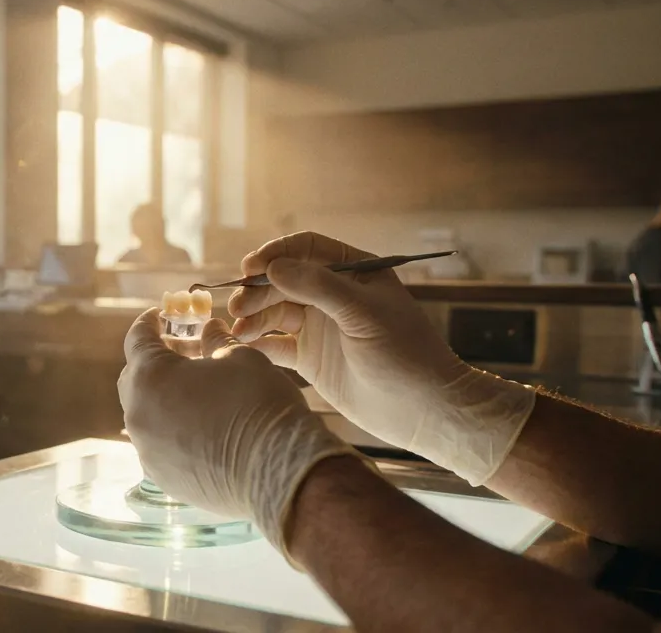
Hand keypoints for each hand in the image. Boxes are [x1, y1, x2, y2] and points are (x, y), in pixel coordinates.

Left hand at [118, 308, 355, 557]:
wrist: (278, 472)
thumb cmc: (258, 404)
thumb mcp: (239, 357)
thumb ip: (215, 340)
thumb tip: (209, 330)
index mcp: (150, 377)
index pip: (137, 339)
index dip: (149, 323)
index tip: (160, 316)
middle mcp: (138, 415)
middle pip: (135, 378)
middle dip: (157, 361)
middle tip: (186, 352)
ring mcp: (147, 450)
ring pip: (146, 414)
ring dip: (164, 398)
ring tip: (199, 392)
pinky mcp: (162, 477)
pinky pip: (159, 445)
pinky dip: (173, 430)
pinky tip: (203, 427)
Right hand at [227, 232, 534, 484]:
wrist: (422, 411)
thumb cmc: (405, 354)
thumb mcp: (363, 313)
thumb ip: (319, 287)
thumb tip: (272, 268)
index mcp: (355, 273)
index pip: (306, 249)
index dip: (275, 255)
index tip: (250, 269)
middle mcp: (334, 295)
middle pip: (283, 281)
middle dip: (258, 290)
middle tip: (238, 307)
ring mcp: (320, 326)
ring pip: (275, 311)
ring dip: (253, 317)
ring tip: (238, 330)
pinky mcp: (310, 358)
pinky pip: (275, 344)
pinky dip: (257, 343)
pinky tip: (243, 347)